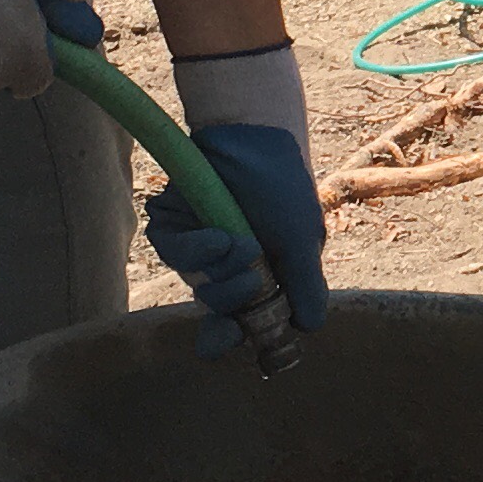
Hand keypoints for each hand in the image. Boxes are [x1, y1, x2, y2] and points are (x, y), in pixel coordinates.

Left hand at [144, 42, 329, 356]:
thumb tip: (310, 329)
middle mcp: (229, 263)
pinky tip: (216, 233)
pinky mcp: (176, 223)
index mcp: (264, 272)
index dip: (233, 337)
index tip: (228, 346)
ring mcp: (201, 244)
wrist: (252, 135)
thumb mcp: (302, 240)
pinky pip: (172, 252)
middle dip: (233, 300)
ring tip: (240, 243)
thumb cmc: (283, 186)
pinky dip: (196, 248)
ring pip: (195, 281)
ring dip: (218, 270)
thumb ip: (305, 287)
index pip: (244, 318)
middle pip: (217, 307)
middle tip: (252, 279)